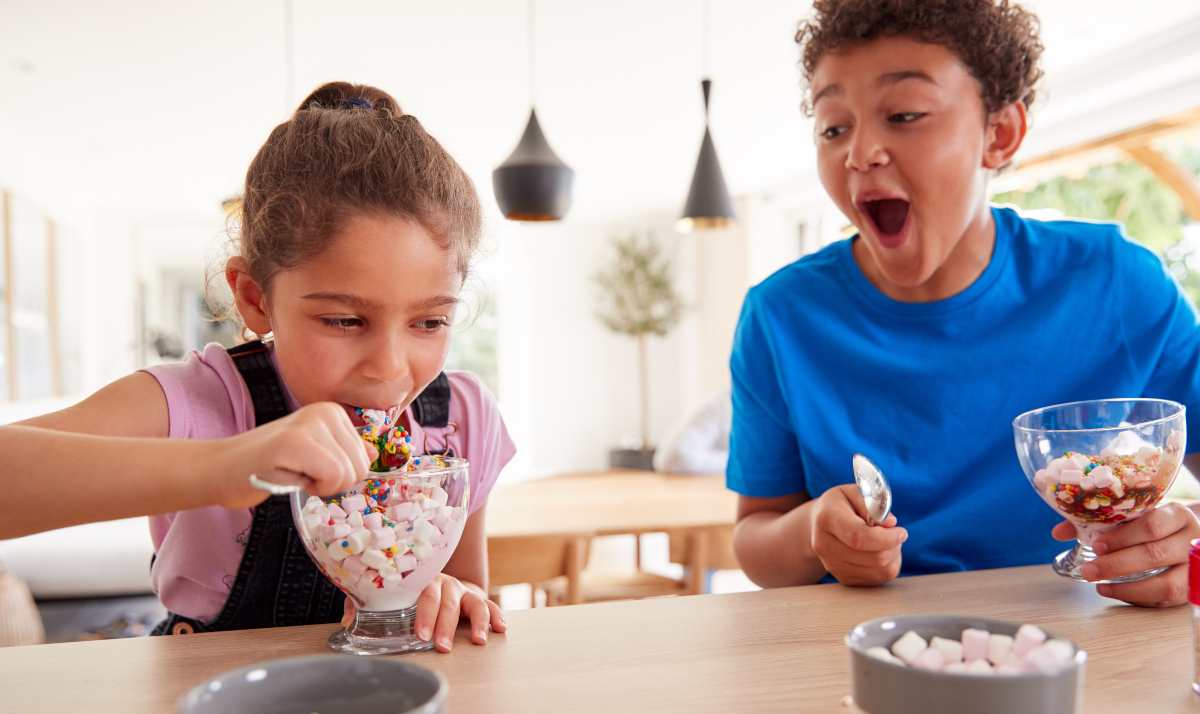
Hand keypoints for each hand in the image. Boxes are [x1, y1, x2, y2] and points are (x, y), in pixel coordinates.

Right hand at [216, 402, 375, 508]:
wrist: (220, 468)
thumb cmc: (267, 465)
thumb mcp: (314, 454)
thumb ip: (344, 452)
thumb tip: (373, 454)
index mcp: (332, 413)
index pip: (366, 460)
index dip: (340, 477)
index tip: (310, 469)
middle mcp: (324, 412)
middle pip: (360, 468)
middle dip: (332, 484)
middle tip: (299, 473)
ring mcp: (309, 424)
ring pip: (347, 474)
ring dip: (319, 486)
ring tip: (291, 473)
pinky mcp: (293, 442)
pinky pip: (330, 477)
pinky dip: (309, 488)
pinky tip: (285, 476)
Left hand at [341, 574, 506, 651]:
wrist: (437, 575)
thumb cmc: (409, 590)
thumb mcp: (389, 594)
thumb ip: (367, 604)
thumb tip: (346, 621)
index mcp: (423, 580)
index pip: (424, 594)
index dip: (423, 613)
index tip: (419, 634)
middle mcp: (446, 582)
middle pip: (448, 601)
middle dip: (445, 624)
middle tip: (441, 645)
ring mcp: (464, 590)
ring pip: (473, 602)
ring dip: (476, 622)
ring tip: (477, 641)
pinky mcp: (478, 597)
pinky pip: (491, 604)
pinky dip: (497, 616)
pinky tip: (501, 629)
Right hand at [810, 484, 906, 585]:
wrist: (818, 523)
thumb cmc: (840, 504)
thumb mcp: (856, 491)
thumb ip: (874, 504)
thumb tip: (890, 523)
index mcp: (827, 518)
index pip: (859, 537)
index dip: (886, 538)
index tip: (901, 532)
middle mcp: (825, 546)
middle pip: (874, 558)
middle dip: (893, 545)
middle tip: (894, 532)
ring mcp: (832, 565)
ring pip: (880, 570)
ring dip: (892, 555)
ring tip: (885, 540)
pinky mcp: (843, 578)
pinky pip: (879, 578)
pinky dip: (887, 565)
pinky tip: (879, 551)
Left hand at [1052, 502, 1199, 606]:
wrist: (1191, 534)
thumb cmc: (1157, 523)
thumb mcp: (1134, 515)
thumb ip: (1098, 521)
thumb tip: (1059, 532)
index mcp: (1176, 514)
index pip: (1152, 525)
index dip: (1122, 537)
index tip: (1096, 545)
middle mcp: (1192, 540)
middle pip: (1155, 555)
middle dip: (1117, 565)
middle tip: (1089, 571)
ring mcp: (1196, 567)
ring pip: (1168, 584)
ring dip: (1129, 588)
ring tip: (1100, 586)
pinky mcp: (1194, 588)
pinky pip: (1169, 600)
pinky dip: (1140, 599)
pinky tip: (1116, 593)